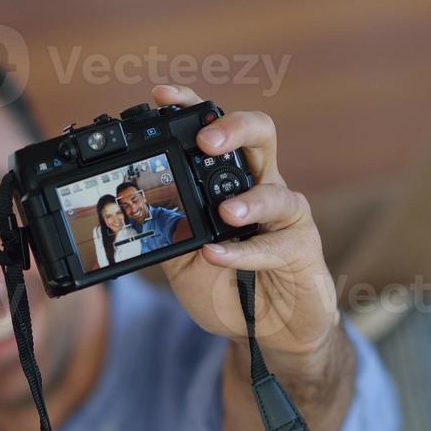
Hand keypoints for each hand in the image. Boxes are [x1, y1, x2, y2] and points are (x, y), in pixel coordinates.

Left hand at [149, 84, 353, 430]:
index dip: (191, 106)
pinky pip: (276, 245)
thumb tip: (128, 207)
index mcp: (228, 182)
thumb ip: (165, 229)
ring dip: (248, 200)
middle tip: (206, 140)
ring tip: (225, 213)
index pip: (214, 131)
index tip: (161, 96)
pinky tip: (219, 255)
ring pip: (277, 191)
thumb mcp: (182, 258)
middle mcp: (261, 188)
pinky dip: (244, 252)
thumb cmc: (227, 286)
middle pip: (260, 136)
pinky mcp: (302, 250)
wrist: (269, 333)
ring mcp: (285, 218)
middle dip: (233, 129)